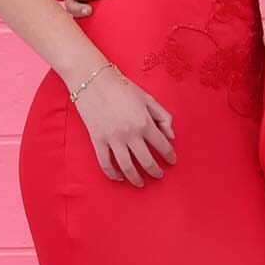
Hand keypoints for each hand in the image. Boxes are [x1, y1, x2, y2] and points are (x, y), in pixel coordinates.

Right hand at [72, 66, 176, 186]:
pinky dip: (112, 174)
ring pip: (127, 167)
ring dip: (136, 178)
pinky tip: (119, 177)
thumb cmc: (122, 87)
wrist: (92, 81)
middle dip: (155, 171)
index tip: (172, 161)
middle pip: (147, 161)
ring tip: (141, 183)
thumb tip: (171, 136)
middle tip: (159, 175)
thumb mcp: (148, 98)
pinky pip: (105, 163)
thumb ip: (163, 117)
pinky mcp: (97, 140)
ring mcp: (113, 139)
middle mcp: (130, 134)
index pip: (163, 146)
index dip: (170, 156)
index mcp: (145, 123)